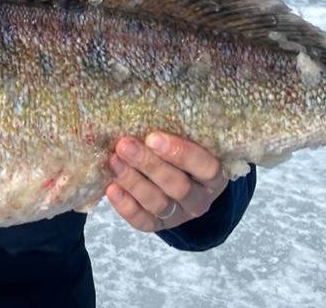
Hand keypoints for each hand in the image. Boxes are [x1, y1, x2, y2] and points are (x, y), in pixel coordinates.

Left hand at [105, 131, 227, 231]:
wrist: (181, 179)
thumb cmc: (182, 151)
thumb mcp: (190, 139)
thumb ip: (178, 127)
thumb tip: (150, 101)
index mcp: (214, 175)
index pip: (206, 167)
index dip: (181, 153)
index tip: (153, 137)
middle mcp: (200, 199)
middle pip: (178, 186)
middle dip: (149, 164)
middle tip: (125, 145)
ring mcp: (180, 215)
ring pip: (159, 203)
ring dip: (133, 182)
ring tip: (114, 162)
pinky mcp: (160, 225)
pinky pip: (144, 222)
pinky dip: (126, 206)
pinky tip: (111, 188)